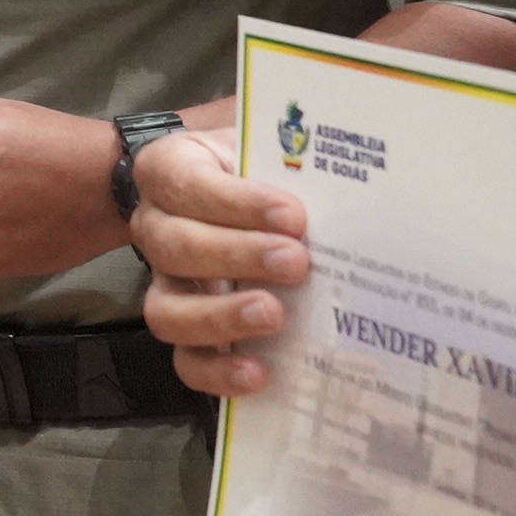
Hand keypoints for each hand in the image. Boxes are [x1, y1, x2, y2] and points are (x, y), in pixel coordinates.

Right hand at [131, 128, 304, 395]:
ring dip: (220, 316)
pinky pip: (185, 360)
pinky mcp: (189, 329)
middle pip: (172, 247)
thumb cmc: (259, 167)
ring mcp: (166, 284)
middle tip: (296, 261)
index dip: (235, 202)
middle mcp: (155, 227)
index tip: (292, 213)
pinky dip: (217, 371)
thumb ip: (290, 147)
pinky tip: (259, 373)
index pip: (187, 185)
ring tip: (274, 314)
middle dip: (236, 255)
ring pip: (167, 310)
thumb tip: (359, 153)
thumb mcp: (268, 143)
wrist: (239, 197)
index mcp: (170, 171)